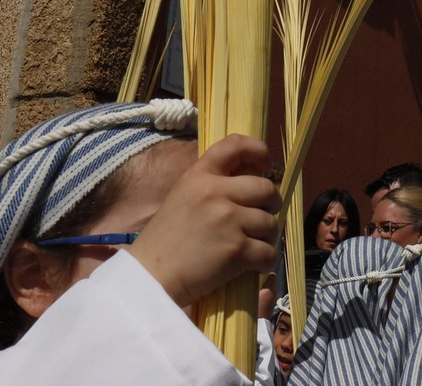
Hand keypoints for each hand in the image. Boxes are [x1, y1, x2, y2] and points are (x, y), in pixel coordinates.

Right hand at [129, 134, 280, 307]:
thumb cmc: (165, 241)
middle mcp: (215, 192)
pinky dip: (265, 261)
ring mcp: (228, 220)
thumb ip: (211, 185)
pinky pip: (268, 252)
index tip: (266, 166)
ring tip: (253, 245)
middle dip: (271, 204)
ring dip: (267, 237)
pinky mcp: (236, 249)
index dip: (259, 150)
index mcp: (199, 176)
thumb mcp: (183, 197)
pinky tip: (254, 264)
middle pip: (266, 188)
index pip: (235, 144)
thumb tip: (251, 180)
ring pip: (270, 223)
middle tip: (263, 216)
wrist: (151, 278)